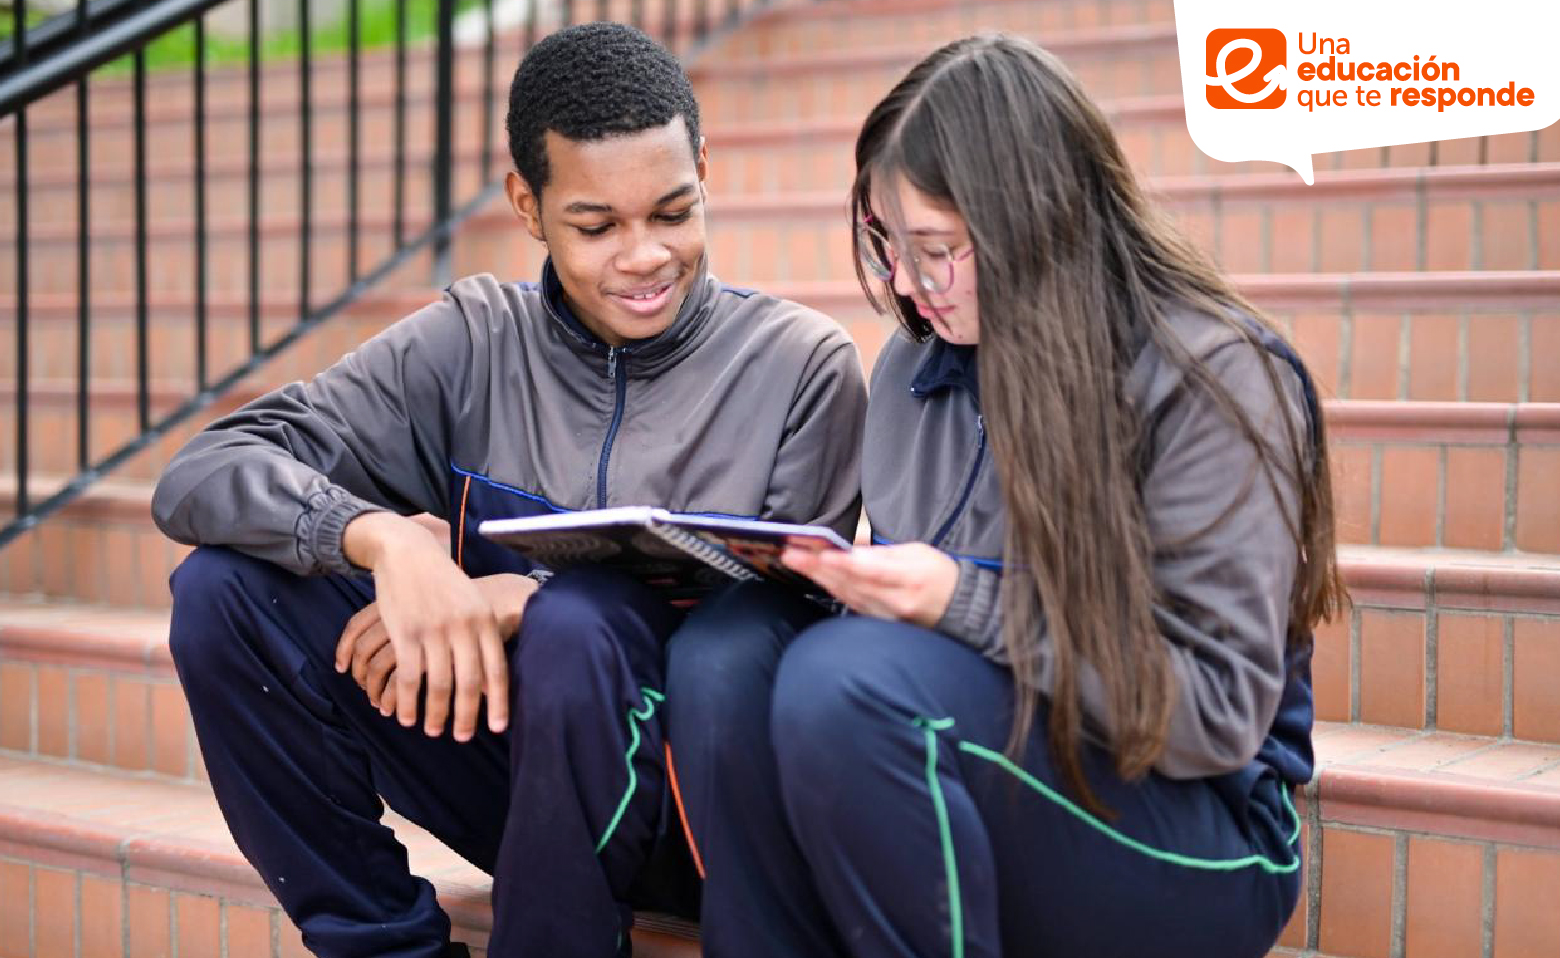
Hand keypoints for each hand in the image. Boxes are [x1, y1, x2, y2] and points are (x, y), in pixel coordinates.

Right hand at [335, 573, 537, 721]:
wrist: (409, 553)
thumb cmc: (444, 583)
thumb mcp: (472, 603)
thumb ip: (482, 636)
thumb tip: (490, 681)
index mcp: (484, 620)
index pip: (496, 669)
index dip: (498, 701)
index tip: (498, 728)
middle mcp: (463, 627)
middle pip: (469, 683)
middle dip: (466, 716)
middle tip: (461, 738)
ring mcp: (434, 630)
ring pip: (439, 684)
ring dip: (435, 714)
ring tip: (432, 730)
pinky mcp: (406, 632)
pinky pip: (409, 677)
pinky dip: (407, 701)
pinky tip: (404, 715)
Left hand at [781, 543, 959, 627]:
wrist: (957, 608)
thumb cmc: (939, 573)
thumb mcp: (918, 551)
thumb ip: (884, 552)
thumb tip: (854, 549)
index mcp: (908, 578)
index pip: (871, 571)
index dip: (844, 563)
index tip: (821, 554)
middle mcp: (894, 601)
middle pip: (851, 583)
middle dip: (818, 568)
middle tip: (791, 555)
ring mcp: (885, 615)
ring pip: (846, 595)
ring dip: (819, 578)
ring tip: (795, 562)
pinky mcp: (879, 621)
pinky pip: (851, 604)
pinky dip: (832, 590)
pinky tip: (816, 578)